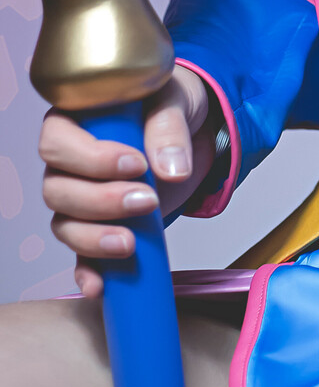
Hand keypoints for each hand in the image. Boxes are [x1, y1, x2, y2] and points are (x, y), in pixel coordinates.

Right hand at [39, 65, 213, 298]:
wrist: (192, 130)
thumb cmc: (171, 106)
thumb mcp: (174, 101)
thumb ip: (168, 129)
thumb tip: (171, 170)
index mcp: (75, 121)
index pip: (58, 143)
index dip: (90, 158)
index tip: (135, 164)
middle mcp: (68, 164)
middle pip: (57, 190)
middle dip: (100, 201)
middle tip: (146, 200)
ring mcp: (80, 200)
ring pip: (65, 225)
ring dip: (94, 238)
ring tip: (130, 242)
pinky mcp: (99, 228)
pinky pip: (81, 256)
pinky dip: (89, 273)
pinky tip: (101, 286)